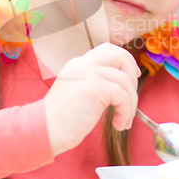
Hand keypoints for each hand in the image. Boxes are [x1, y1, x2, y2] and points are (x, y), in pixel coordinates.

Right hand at [44, 42, 140, 156]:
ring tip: (123, 121)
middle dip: (132, 73)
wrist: (45, 130)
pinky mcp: (95, 87)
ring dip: (131, 103)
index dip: (125, 59)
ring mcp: (89, 73)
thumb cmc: (61, 120)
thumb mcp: (78, 92)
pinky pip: (123, 96)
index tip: (132, 74)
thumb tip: (121, 86)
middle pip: (119, 55)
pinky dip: (126, 112)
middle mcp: (83, 64)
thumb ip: (95, 83)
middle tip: (132, 95)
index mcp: (78, 64)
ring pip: (125, 80)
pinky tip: (118, 125)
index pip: (107, 49)